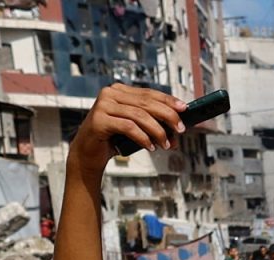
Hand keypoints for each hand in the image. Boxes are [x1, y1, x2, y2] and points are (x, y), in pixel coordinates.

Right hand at [69, 83, 186, 171]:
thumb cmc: (115, 140)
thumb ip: (152, 122)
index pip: (149, 93)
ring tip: (166, 145)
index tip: (185, 109)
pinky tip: (150, 147)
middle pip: (146, 103)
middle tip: (180, 130)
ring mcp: (103, 105)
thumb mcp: (137, 128)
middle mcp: (110, 93)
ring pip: (139, 115)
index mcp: (120, 91)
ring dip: (157, 131)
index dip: (168, 100)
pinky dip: (143, 138)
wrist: (89, 154)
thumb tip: (177, 128)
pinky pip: (128, 127)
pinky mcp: (99, 120)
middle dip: (167, 116)